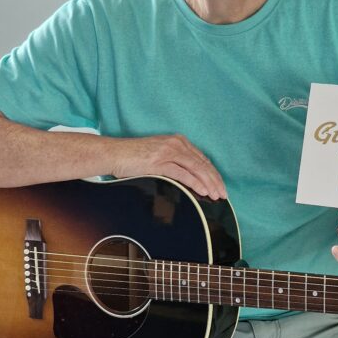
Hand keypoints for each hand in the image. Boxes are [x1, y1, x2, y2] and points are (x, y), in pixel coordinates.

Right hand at [109, 134, 226, 200]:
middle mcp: (176, 144)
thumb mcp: (159, 157)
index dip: (213, 174)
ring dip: (209, 184)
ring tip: (216, 195)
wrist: (114, 154)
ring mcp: (168, 152)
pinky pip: (183, 173)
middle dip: (215, 181)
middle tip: (223, 194)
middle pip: (202, 164)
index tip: (220, 186)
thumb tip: (189, 180)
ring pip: (196, 168)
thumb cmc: (133, 158)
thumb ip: (174, 164)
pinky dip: (195, 183)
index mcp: (178, 141)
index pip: (202, 159)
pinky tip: (203, 191)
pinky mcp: (160, 161)